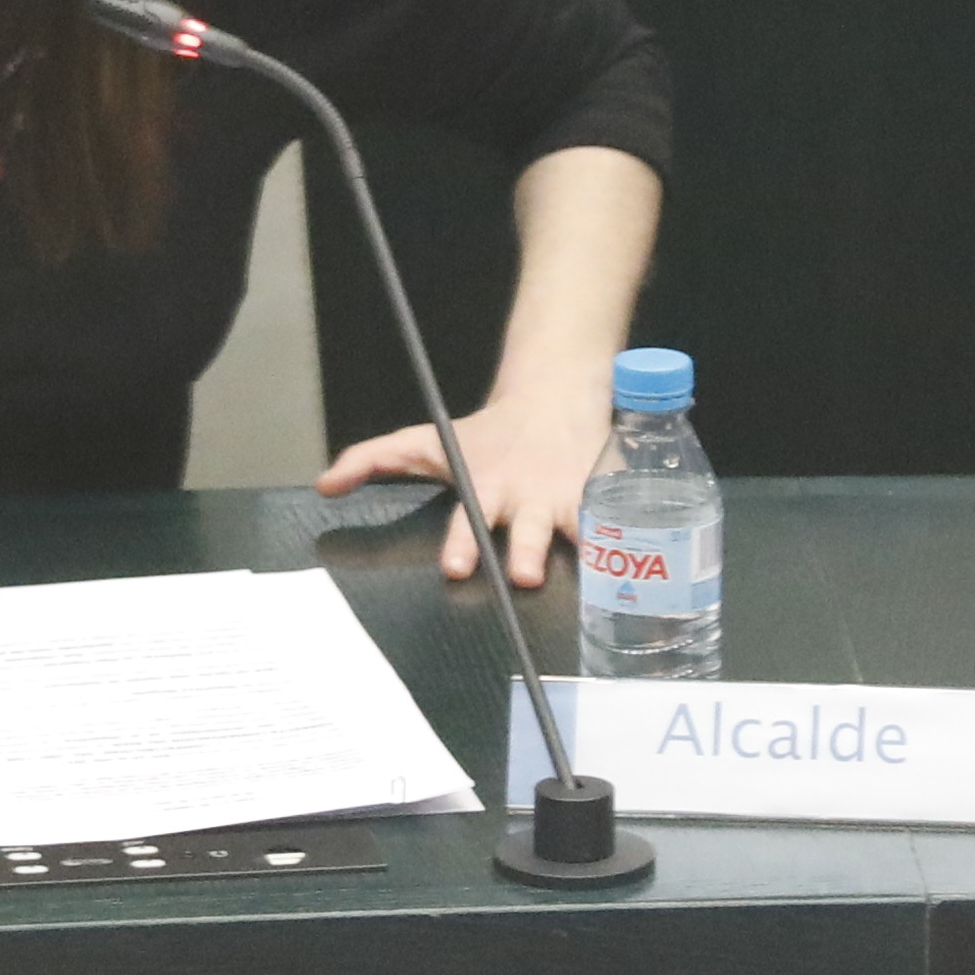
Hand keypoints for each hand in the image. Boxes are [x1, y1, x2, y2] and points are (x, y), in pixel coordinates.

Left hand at [318, 378, 607, 589]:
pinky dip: (633, 547)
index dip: (463, 544)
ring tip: (598, 577)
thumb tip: (325, 484)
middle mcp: (528, 500)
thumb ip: (373, 460)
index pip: (469, 520)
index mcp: (486, 489)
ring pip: (580, 533)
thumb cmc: (485, 434)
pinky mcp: (603, 503)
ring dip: (588, 554)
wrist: (552, 397)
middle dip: (526, 551)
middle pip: (528, 532)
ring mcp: (568, 503)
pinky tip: (650, 575)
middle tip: (525, 574)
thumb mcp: (425, 442)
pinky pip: (620, 529)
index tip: (456, 567)